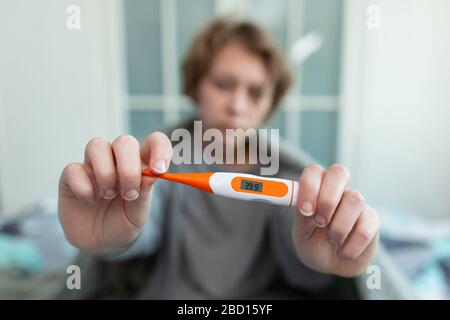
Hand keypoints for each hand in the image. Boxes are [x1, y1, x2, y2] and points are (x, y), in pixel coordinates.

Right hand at [58, 132, 172, 253]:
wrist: (99, 243)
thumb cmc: (123, 222)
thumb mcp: (139, 213)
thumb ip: (145, 192)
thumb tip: (152, 173)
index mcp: (140, 164)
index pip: (154, 141)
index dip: (159, 148)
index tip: (159, 169)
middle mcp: (117, 159)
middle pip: (124, 142)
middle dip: (128, 167)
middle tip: (129, 194)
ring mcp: (93, 165)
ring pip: (96, 145)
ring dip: (105, 173)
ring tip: (108, 195)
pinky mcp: (71, 176)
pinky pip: (73, 168)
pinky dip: (83, 187)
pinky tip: (88, 200)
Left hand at [292, 164, 379, 276]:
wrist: (330, 265)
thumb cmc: (312, 243)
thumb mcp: (301, 233)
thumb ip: (303, 218)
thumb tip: (307, 207)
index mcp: (316, 187)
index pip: (314, 172)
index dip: (309, 187)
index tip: (304, 211)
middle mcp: (337, 189)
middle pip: (339, 172)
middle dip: (328, 199)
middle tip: (319, 222)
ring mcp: (356, 202)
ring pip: (355, 200)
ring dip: (339, 226)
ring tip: (331, 241)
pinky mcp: (372, 220)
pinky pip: (366, 227)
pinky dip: (351, 246)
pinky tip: (343, 252)